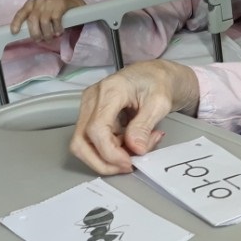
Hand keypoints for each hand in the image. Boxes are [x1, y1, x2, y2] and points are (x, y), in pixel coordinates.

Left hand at [10, 0, 85, 40]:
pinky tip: (59, 32)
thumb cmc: (55, 11)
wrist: (73, 3)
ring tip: (50, 38)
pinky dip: (57, 29)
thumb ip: (35, 21)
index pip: (21, 13)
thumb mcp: (42, 14)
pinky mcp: (60, 4)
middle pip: (32, 19)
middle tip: (39, 40)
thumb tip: (30, 35)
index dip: (17, 23)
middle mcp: (39, 2)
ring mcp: (50, 3)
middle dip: (35, 33)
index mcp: (32, 4)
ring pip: (44, 22)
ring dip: (47, 33)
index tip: (14, 32)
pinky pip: (56, 20)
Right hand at [70, 60, 200, 174]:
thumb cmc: (158, 83)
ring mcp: (89, 107)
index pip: (97, 129)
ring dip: (109, 156)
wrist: (156, 75)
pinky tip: (133, 142)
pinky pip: (94, 141)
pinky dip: (113, 150)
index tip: (129, 162)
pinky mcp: (92, 115)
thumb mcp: (159, 103)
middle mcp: (92, 98)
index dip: (110, 153)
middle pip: (81, 142)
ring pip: (84, 145)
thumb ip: (144, 126)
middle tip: (128, 165)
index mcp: (110, 90)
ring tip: (138, 147)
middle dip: (103, 161)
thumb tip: (135, 149)